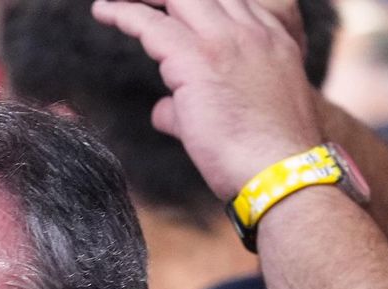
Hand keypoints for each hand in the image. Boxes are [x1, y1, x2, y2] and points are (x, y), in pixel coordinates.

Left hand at [90, 0, 322, 198]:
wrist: (283, 172)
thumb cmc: (264, 158)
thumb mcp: (238, 119)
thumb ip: (194, 107)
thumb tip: (164, 109)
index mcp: (274, 41)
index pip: (233, 2)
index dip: (199, 2)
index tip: (170, 7)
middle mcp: (253, 32)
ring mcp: (227, 41)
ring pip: (178, 0)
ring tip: (111, 3)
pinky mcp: (198, 60)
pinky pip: (152, 25)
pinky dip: (125, 14)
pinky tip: (104, 11)